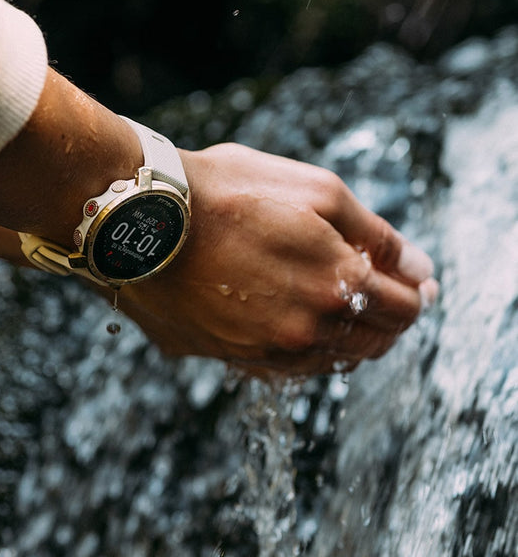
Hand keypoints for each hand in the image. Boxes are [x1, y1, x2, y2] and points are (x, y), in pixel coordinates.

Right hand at [118, 143, 437, 376]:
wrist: (139, 218)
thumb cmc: (223, 192)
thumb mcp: (314, 190)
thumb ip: (375, 231)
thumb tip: (418, 268)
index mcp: (334, 286)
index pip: (404, 309)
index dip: (415, 291)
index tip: (411, 277)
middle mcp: (304, 332)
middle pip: (372, 341)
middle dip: (385, 314)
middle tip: (379, 285)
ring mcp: (263, 351)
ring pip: (330, 358)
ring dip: (345, 332)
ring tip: (333, 298)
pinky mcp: (228, 356)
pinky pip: (285, 366)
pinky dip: (303, 345)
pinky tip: (292, 316)